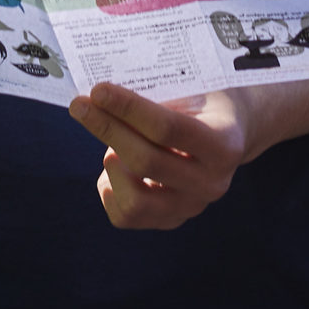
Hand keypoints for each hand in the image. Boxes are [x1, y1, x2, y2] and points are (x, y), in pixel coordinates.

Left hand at [68, 82, 250, 230]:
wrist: (228, 133)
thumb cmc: (204, 102)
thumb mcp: (193, 88)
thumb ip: (156, 93)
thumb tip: (100, 96)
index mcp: (224, 145)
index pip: (167, 128)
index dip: (128, 109)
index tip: (98, 91)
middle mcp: (211, 183)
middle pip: (145, 162)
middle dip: (107, 129)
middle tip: (80, 106)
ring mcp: (191, 207)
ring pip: (134, 200)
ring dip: (113, 164)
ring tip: (112, 143)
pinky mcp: (170, 220)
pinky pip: (125, 216)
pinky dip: (110, 188)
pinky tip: (115, 164)